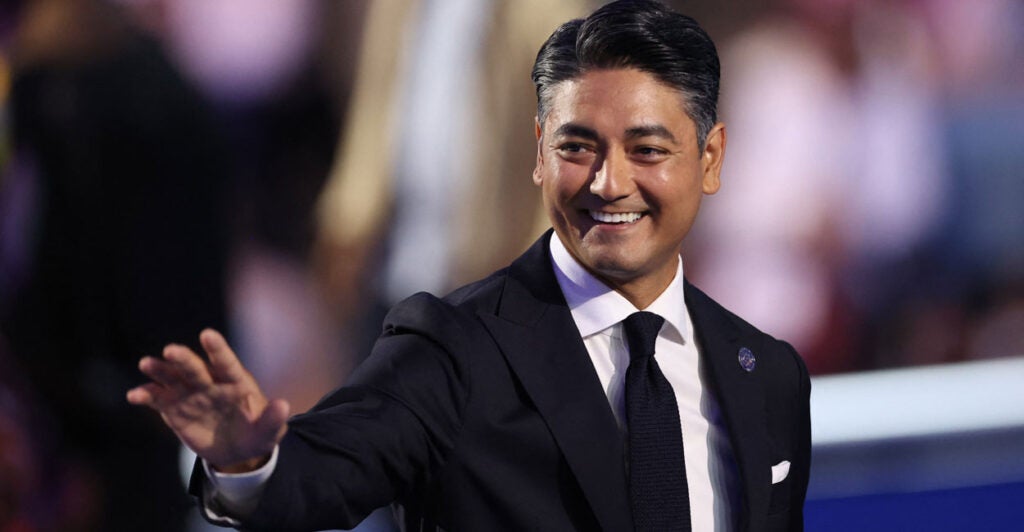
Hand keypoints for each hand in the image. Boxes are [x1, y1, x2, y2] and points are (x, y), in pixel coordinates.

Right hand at [127, 329, 289, 472]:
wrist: (237, 450)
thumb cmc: (257, 434)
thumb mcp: (270, 431)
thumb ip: (274, 419)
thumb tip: (284, 405)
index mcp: (235, 382)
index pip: (226, 362)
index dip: (217, 349)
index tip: (207, 334)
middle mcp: (210, 382)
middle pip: (195, 368)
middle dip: (183, 359)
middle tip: (170, 350)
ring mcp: (190, 393)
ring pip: (172, 377)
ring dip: (159, 370)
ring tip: (146, 364)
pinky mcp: (173, 408)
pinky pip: (157, 399)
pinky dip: (145, 395)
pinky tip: (134, 395)